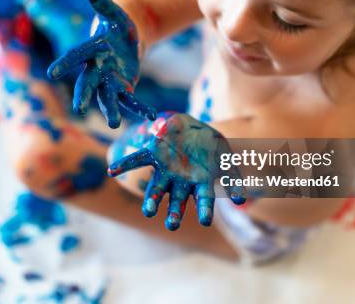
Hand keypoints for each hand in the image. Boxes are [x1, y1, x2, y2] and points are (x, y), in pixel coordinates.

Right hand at [47, 0, 155, 127]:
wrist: (125, 40)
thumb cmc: (117, 24)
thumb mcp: (112, 11)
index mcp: (92, 50)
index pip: (76, 56)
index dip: (65, 63)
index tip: (51, 73)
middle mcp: (97, 68)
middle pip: (88, 83)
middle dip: (84, 95)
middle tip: (78, 109)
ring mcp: (110, 80)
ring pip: (108, 97)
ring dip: (111, 110)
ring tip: (114, 124)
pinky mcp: (124, 87)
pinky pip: (131, 99)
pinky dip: (140, 107)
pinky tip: (150, 115)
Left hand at [108, 112, 246, 230]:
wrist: (196, 129)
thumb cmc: (213, 149)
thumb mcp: (226, 160)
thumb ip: (233, 179)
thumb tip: (241, 201)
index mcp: (199, 183)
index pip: (203, 199)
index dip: (204, 209)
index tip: (206, 221)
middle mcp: (181, 182)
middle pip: (177, 201)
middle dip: (174, 213)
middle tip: (172, 224)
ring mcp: (166, 170)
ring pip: (157, 189)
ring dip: (152, 200)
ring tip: (148, 212)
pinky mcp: (154, 154)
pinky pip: (137, 159)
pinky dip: (125, 165)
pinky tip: (112, 171)